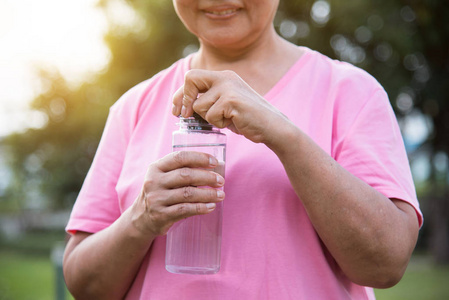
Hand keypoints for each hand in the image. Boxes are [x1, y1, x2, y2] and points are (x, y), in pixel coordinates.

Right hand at [132, 151, 224, 235]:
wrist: (141, 217)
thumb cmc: (161, 193)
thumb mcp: (165, 177)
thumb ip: (184, 170)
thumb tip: (216, 167)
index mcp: (156, 168)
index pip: (180, 157)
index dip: (199, 158)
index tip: (214, 162)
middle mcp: (154, 182)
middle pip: (185, 175)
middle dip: (207, 177)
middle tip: (221, 181)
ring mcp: (156, 199)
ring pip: (187, 194)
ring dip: (208, 194)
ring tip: (221, 195)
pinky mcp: (161, 215)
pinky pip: (185, 210)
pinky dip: (201, 208)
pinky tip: (211, 207)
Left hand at [172, 69, 288, 144]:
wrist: (272, 127)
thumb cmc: (247, 119)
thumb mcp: (225, 105)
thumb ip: (209, 100)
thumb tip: (182, 106)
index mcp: (224, 76)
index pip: (192, 76)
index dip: (180, 94)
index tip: (176, 109)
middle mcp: (225, 77)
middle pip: (190, 79)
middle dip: (183, 99)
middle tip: (182, 116)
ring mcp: (228, 87)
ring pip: (199, 105)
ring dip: (209, 118)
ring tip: (226, 120)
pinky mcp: (231, 100)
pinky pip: (211, 116)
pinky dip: (219, 124)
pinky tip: (233, 122)